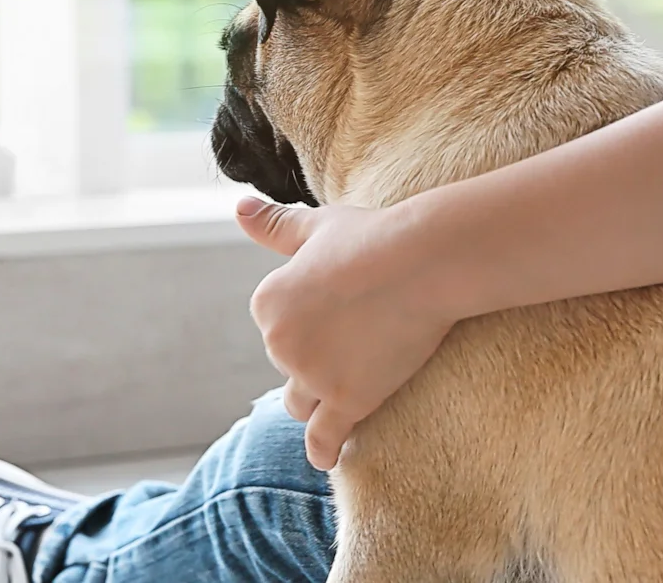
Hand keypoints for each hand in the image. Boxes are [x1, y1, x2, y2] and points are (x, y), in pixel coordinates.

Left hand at [236, 195, 459, 470]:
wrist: (422, 261)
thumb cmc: (373, 236)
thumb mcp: (317, 226)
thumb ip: (274, 225)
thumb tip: (239, 206)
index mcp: (267, 303)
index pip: (277, 328)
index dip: (308, 322)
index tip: (341, 310)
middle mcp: (279, 343)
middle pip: (288, 367)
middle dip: (314, 360)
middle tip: (358, 340)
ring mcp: (313, 376)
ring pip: (301, 403)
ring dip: (317, 399)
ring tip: (344, 390)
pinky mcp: (348, 401)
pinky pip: (324, 438)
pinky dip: (324, 450)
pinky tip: (328, 456)